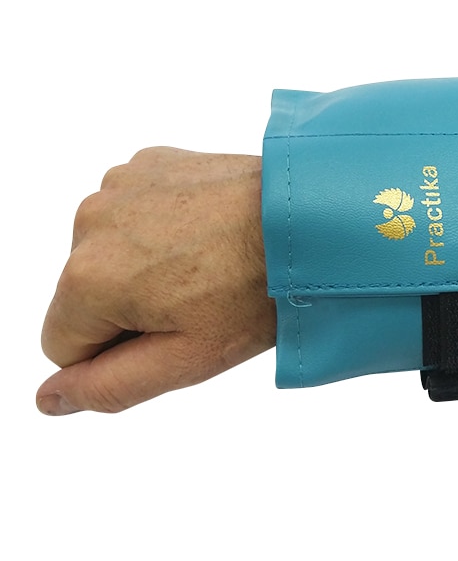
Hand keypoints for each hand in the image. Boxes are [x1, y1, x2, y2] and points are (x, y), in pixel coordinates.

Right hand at [38, 147, 275, 414]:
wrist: (305, 222)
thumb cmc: (255, 292)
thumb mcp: (185, 360)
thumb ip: (107, 387)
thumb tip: (50, 397)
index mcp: (87, 279)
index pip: (62, 345)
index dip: (117, 351)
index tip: (173, 330)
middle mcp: (88, 223)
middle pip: (83, 294)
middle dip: (128, 306)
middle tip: (197, 298)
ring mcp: (118, 185)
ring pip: (106, 252)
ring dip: (142, 264)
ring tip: (205, 263)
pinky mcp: (146, 163)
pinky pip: (130, 213)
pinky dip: (157, 226)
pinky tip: (204, 231)